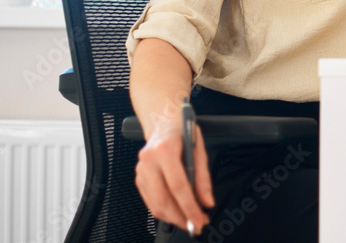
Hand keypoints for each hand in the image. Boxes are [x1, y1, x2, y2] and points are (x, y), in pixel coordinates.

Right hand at [135, 116, 214, 234]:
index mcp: (165, 150)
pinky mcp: (138, 177)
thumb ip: (203, 178)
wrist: (162, 120)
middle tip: (196, 225)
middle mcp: (148, 161)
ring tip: (189, 220)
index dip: (189, 207)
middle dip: (181, 217)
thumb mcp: (199, 149)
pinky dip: (164, 210)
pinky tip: (177, 212)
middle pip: (163, 199)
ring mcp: (140, 170)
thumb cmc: (182, 132)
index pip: (178, 186)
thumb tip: (207, 202)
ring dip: (173, 218)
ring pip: (155, 204)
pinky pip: (150, 201)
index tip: (200, 220)